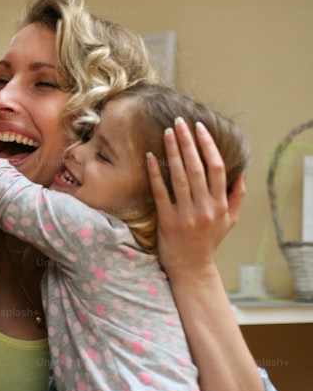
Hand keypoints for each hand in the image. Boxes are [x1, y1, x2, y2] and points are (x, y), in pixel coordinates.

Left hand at [147, 117, 243, 280]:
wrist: (191, 268)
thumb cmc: (209, 240)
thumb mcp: (230, 220)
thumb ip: (236, 195)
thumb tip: (241, 171)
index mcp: (221, 204)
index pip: (217, 168)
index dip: (208, 145)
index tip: (199, 128)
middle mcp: (205, 208)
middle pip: (197, 168)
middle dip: (188, 142)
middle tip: (179, 122)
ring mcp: (186, 215)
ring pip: (179, 177)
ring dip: (172, 152)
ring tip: (166, 133)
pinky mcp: (167, 222)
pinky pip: (160, 192)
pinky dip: (155, 174)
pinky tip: (149, 157)